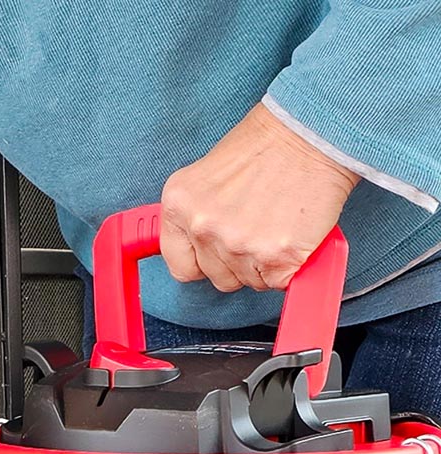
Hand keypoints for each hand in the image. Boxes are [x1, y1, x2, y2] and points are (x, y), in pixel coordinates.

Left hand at [160, 103, 358, 292]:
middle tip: (259, 227)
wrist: (313, 132)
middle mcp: (203, 228)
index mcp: (179, 206)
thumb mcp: (208, 177)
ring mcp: (238, 245)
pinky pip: (279, 282)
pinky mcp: (276, 257)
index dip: (203, 262)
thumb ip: (197, 216)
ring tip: (277, 224)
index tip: (219, 254)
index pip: (180, 266)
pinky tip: (293, 235)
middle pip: (217, 277)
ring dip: (265, 263)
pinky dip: (290, 266)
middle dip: (239, 261)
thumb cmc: (266, 147)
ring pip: (250, 281)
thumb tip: (199, 250)